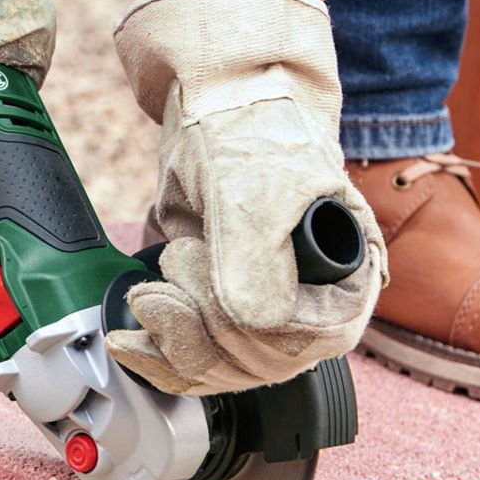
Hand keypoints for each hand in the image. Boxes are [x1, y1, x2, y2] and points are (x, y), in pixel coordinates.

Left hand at [104, 0, 385, 395]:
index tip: (206, 271)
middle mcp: (313, 304)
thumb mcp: (253, 192)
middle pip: (261, 362)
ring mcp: (268, 314)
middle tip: (174, 263)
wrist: (218, 108)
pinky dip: (159, 359)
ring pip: (224, 372)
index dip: (250, 322)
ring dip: (176, 341)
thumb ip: (256, 262)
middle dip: (203, 325)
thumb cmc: (249, 134)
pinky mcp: (222, 316)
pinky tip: (131, 341)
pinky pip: (195, 367)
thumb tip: (252, 326)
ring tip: (151, 291)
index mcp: (348, 275)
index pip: (308, 338)